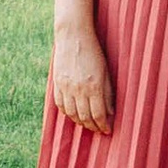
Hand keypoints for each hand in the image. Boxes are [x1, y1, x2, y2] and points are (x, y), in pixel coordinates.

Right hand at [51, 19, 113, 133]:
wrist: (73, 36)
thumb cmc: (94, 52)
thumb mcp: (106, 72)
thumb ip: (108, 93)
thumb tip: (110, 113)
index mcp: (94, 86)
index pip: (98, 115)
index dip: (103, 126)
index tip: (107, 130)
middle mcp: (79, 89)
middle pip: (85, 117)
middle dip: (93, 126)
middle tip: (98, 129)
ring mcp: (66, 87)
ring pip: (72, 114)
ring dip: (80, 122)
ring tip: (87, 123)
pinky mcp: (57, 84)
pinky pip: (60, 105)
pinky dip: (67, 113)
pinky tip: (74, 114)